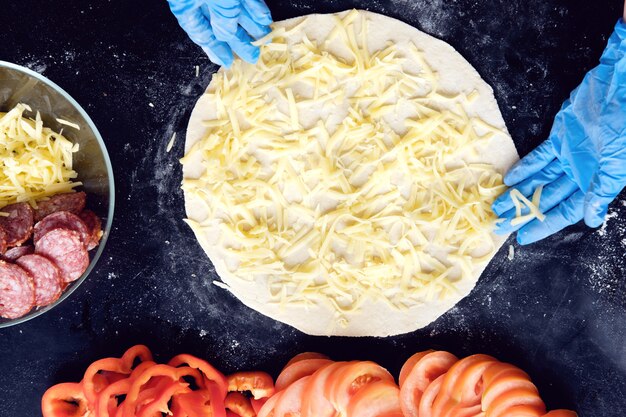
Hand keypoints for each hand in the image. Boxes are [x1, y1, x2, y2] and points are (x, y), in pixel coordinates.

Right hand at [168, 0, 271, 66]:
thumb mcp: (217, 1)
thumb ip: (222, 18)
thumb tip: (228, 36)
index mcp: (185, 6)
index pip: (200, 34)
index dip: (215, 50)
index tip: (226, 63)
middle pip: (218, 22)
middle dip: (238, 38)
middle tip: (253, 54)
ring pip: (232, 7)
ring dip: (249, 22)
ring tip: (264, 35)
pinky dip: (253, 4)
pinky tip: (264, 16)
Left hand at [492, 18, 625, 244]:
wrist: (622, 88)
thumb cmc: (625, 127)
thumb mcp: (616, 165)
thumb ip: (600, 192)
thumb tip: (590, 221)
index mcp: (597, 183)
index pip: (567, 211)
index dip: (545, 224)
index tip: (523, 237)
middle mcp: (582, 173)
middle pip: (549, 198)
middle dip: (525, 211)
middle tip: (500, 223)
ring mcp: (570, 155)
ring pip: (540, 179)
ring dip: (520, 192)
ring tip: (499, 205)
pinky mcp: (560, 137)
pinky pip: (539, 157)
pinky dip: (525, 167)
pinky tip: (509, 179)